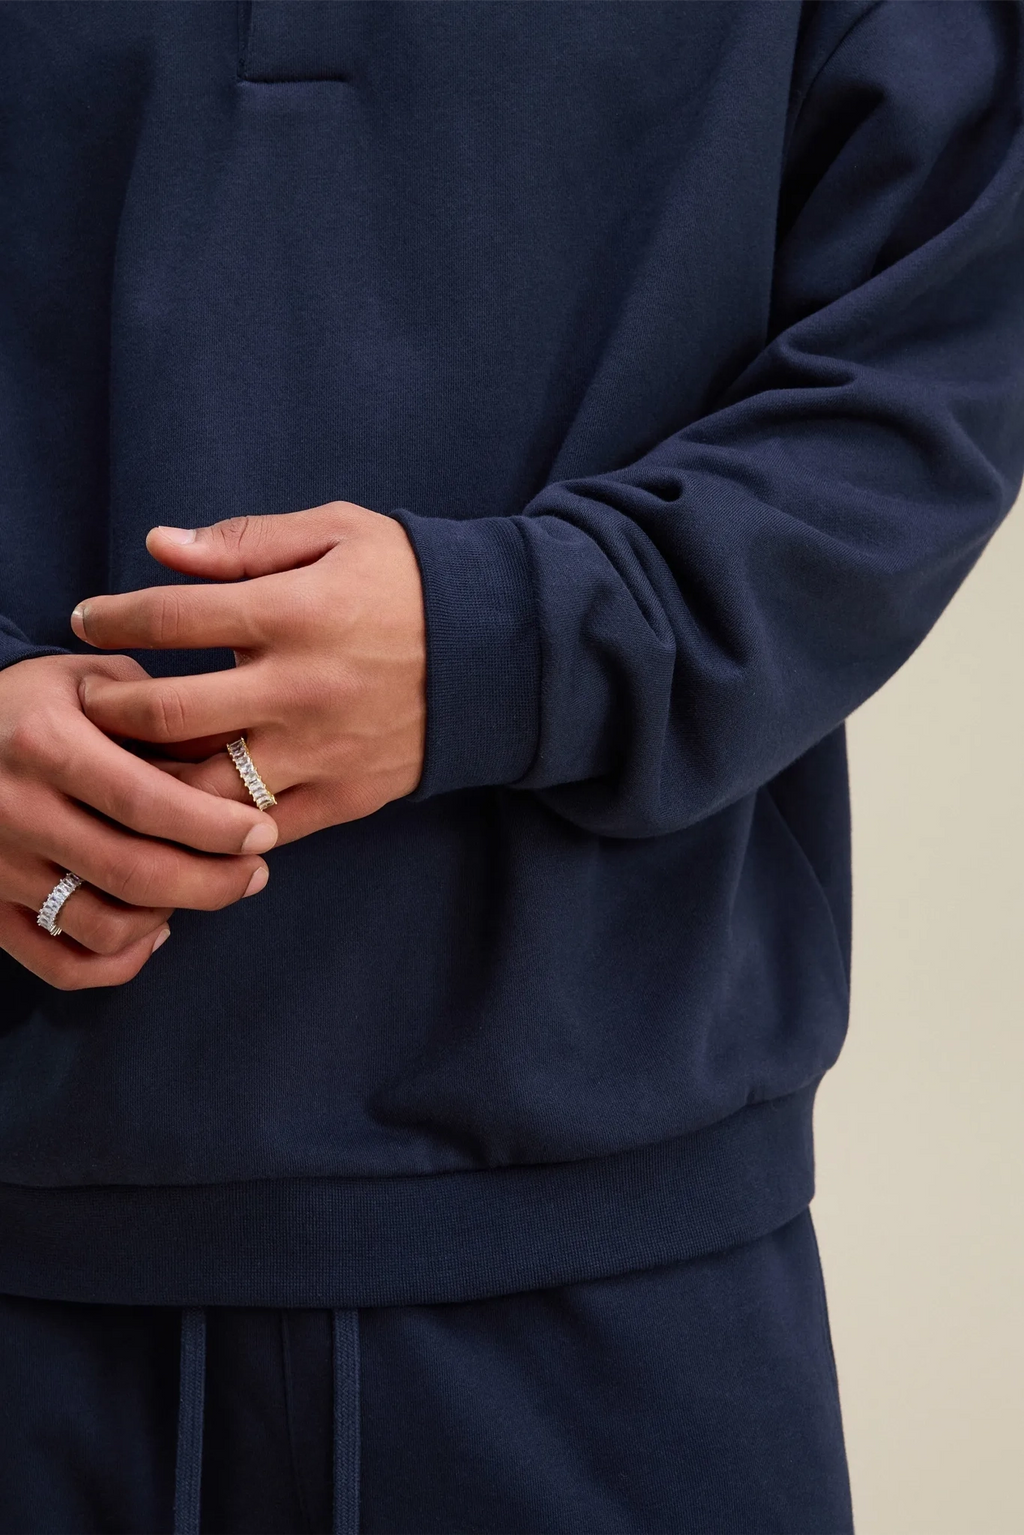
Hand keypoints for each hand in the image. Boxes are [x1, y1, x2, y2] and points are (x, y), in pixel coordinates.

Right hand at [0, 655, 277, 988]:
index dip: (214, 826)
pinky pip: (61, 965)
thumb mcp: (91, 682)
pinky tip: (153, 930)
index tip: (263, 832)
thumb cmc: (33, 704)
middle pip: (133, 873)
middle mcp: (15, 811)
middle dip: (213, 882)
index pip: (145, 801)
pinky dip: (118, 961)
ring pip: (103, 926)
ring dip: (170, 917)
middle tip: (256, 872)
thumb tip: (237, 757)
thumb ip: (160, 715)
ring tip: (202, 888)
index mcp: (44, 744)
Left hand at [72, 502, 426, 841]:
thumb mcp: (339, 533)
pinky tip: (187, 805)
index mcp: (295, 611)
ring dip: (150, 777)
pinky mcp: (344, 795)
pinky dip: (213, 824)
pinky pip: (260, 826)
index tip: (86, 619)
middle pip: (168, 711)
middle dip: (108, 705)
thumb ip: (245, 541)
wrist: (505, 652)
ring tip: (128, 760)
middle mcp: (300, 686)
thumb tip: (160, 546)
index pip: (172, 617)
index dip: (111, 615)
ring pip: (204, 786)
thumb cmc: (413, 582)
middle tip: (89, 698)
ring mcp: (321, 749)